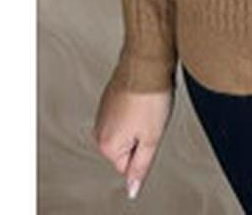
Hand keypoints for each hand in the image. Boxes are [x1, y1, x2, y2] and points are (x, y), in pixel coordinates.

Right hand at [92, 81, 173, 199]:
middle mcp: (99, 130)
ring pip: (127, 129)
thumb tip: (132, 188)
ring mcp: (102, 113)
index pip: (128, 165)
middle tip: (151, 118)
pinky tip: (144, 96)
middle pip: (127, 147)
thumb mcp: (152, 138)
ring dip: (140, 121)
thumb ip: (141, 167)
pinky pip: (126, 113)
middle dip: (142, 136)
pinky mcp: (109, 98)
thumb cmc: (150, 96)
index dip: (145, 149)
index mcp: (107, 144)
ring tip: (149, 105)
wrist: (147, 61)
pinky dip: (137, 107)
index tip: (151, 131)